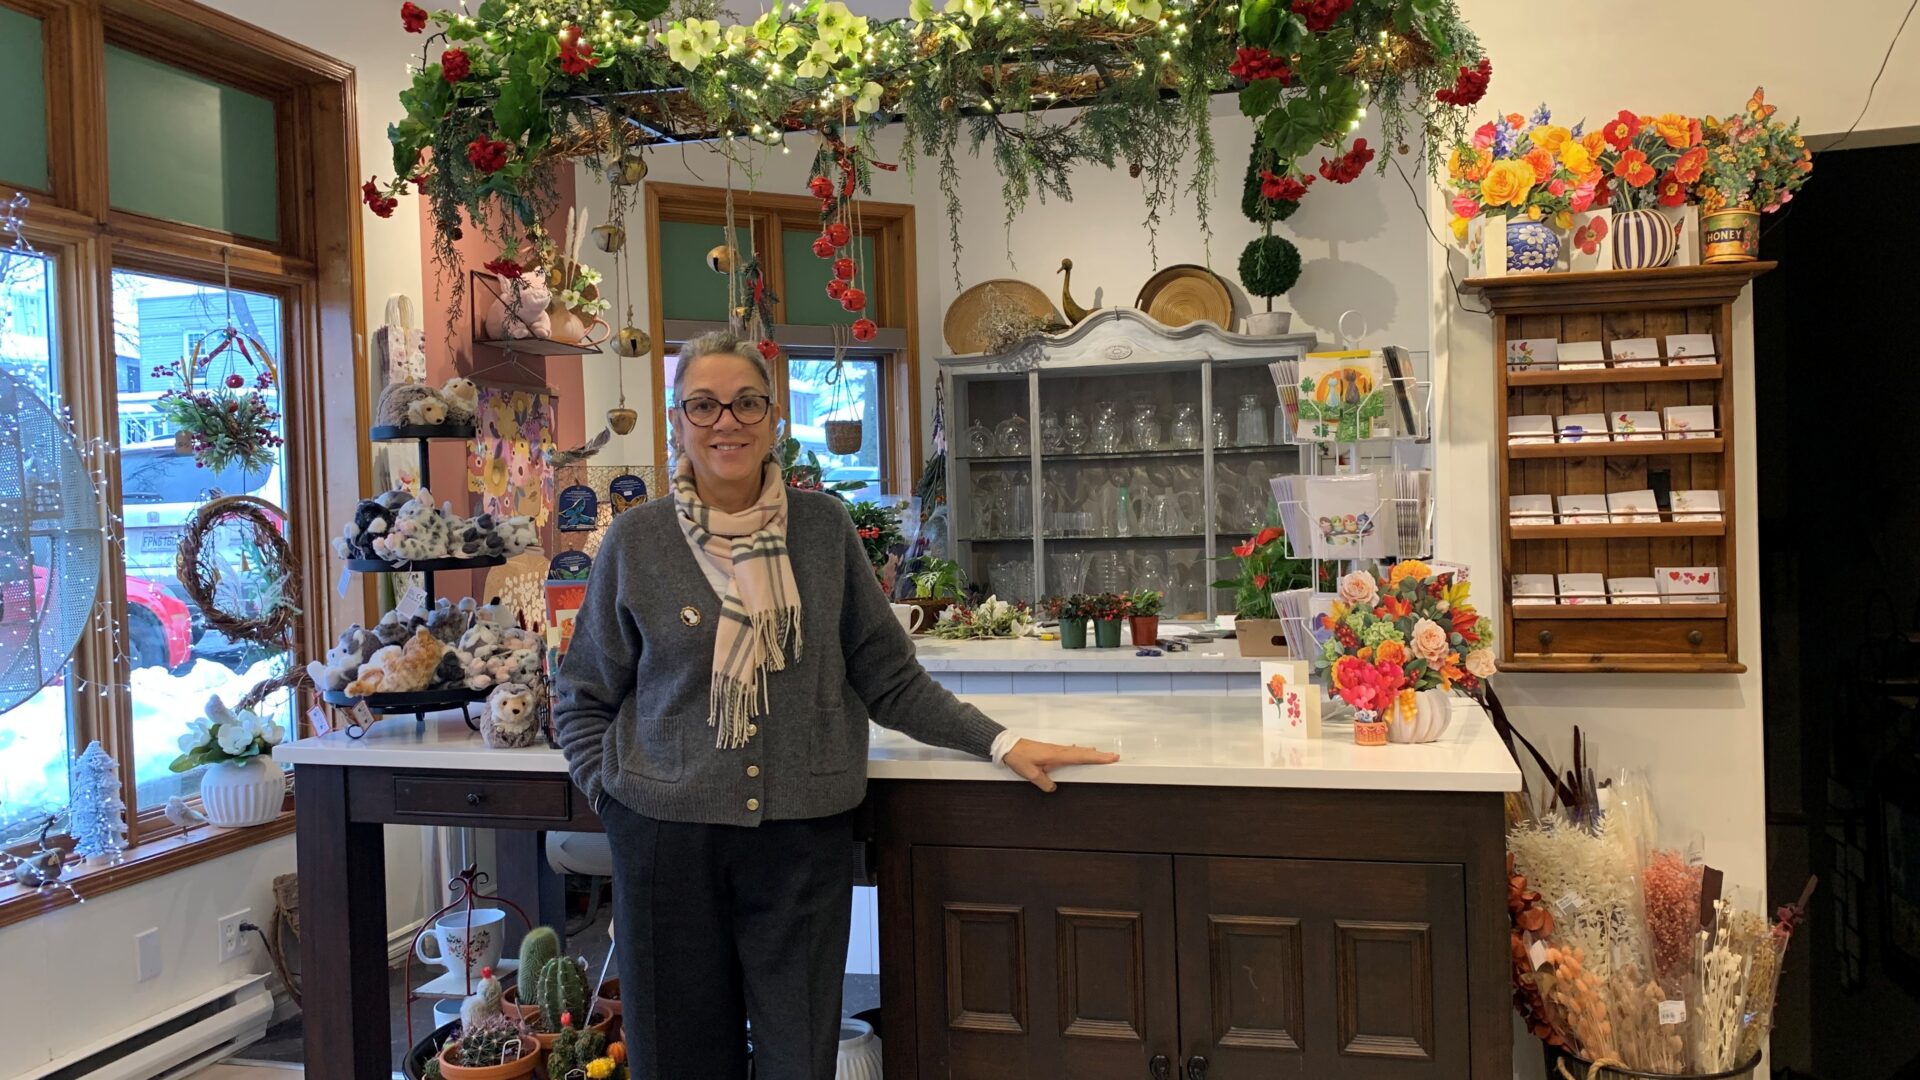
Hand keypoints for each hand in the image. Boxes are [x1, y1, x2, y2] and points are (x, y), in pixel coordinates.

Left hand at [1002, 739, 1118, 792]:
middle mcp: (1059, 750)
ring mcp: (1056, 749)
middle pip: (1084, 753)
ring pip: (1078, 751)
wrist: (1008, 746)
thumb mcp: (1031, 774)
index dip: (1097, 758)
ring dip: (1090, 753)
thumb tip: (1053, 788)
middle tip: (1114, 756)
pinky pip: (1070, 751)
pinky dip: (1079, 752)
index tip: (1111, 758)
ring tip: (1102, 755)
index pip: (1081, 757)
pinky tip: (1081, 752)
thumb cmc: (1019, 757)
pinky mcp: (1051, 750)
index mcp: (1057, 755)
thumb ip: (1045, 783)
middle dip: (1099, 755)